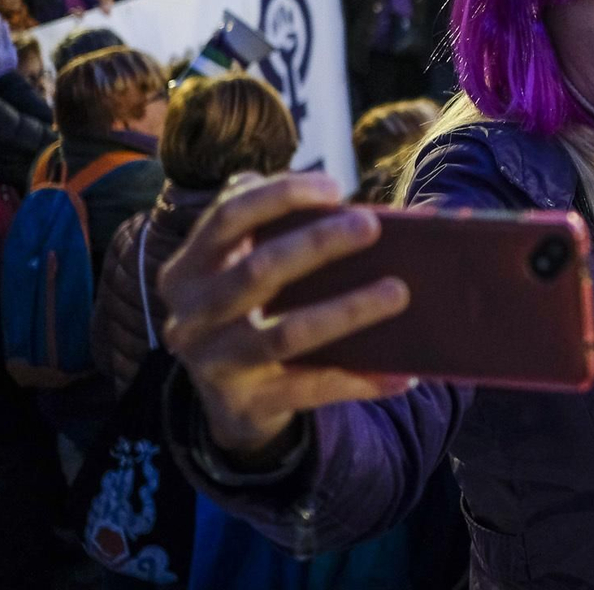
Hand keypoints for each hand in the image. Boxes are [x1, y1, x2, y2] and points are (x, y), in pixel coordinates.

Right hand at [157, 173, 413, 458]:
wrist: (228, 399)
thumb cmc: (251, 309)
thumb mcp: (245, 266)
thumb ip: (279, 228)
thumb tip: (366, 205)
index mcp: (189, 268)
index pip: (228, 217)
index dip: (280, 196)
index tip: (336, 187)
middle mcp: (190, 316)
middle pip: (257, 270)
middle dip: (317, 244)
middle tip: (372, 226)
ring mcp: (214, 364)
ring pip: (287, 333)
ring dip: (347, 310)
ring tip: (399, 292)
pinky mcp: (245, 406)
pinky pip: (312, 388)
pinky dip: (361, 379)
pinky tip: (403, 372)